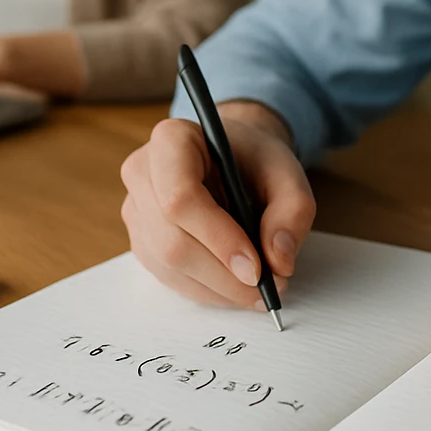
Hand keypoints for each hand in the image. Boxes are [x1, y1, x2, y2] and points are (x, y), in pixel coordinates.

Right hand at [120, 105, 315, 309]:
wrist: (236, 158)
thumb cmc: (256, 159)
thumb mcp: (288, 174)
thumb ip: (292, 212)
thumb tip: (279, 261)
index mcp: (172, 140)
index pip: (181, 198)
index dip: (218, 239)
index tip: (255, 268)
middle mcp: (142, 172)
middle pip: (172, 241)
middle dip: (223, 275)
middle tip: (269, 287)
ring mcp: (137, 209)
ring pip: (169, 265)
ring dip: (218, 288)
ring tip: (260, 289)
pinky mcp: (142, 240)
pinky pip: (169, 277)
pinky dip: (207, 290)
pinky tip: (235, 286)